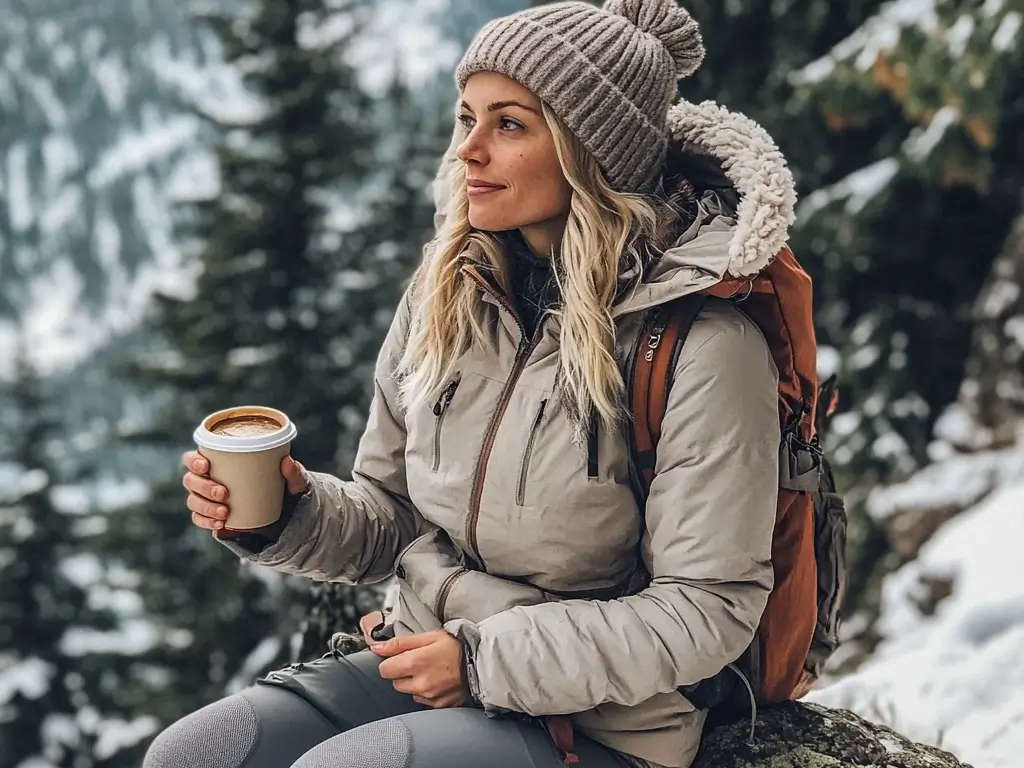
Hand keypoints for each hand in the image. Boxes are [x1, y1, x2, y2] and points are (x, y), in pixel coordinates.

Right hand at [181, 451, 308, 530]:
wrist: (281, 511)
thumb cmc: (281, 485)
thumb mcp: (292, 481)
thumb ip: (293, 472)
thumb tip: (287, 462)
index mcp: (219, 462)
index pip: (194, 458)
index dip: (193, 460)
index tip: (206, 465)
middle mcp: (208, 479)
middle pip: (190, 480)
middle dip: (203, 487)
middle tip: (223, 493)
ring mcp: (207, 498)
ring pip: (193, 501)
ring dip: (205, 506)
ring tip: (224, 513)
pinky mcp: (210, 516)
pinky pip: (199, 519)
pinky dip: (206, 522)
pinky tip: (220, 524)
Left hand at [372, 630, 469, 708]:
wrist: (482, 663)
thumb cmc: (457, 646)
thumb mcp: (429, 636)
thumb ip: (400, 643)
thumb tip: (377, 647)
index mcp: (414, 663)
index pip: (384, 669)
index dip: (391, 661)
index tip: (400, 657)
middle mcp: (419, 684)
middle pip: (395, 682)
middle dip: (403, 673)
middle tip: (419, 662)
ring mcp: (429, 697)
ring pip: (409, 692)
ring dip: (414, 683)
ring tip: (431, 671)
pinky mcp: (438, 705)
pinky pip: (422, 700)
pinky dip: (426, 692)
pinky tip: (438, 681)